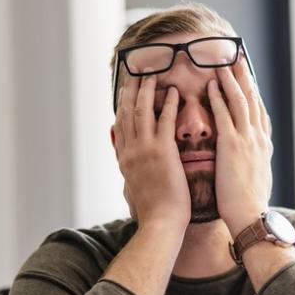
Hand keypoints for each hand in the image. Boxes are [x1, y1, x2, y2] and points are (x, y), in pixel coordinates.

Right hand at [112, 76, 189, 229]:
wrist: (160, 223)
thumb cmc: (153, 211)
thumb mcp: (133, 189)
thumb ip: (128, 170)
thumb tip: (123, 164)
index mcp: (124, 159)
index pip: (120, 124)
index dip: (121, 104)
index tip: (125, 89)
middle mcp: (130, 151)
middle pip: (126, 112)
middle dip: (130, 90)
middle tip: (135, 72)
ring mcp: (144, 150)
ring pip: (141, 112)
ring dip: (147, 90)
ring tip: (153, 75)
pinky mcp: (162, 152)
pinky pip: (165, 121)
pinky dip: (168, 104)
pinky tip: (175, 92)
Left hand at [207, 57, 273, 236]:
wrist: (250, 216)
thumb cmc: (249, 204)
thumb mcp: (258, 178)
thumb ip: (254, 163)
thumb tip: (252, 160)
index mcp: (264, 145)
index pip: (260, 111)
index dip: (254, 91)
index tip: (247, 76)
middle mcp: (258, 138)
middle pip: (253, 99)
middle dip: (245, 76)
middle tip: (238, 57)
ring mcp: (247, 140)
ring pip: (240, 101)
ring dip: (231, 79)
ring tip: (222, 62)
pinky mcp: (232, 146)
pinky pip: (224, 115)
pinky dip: (219, 98)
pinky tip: (211, 85)